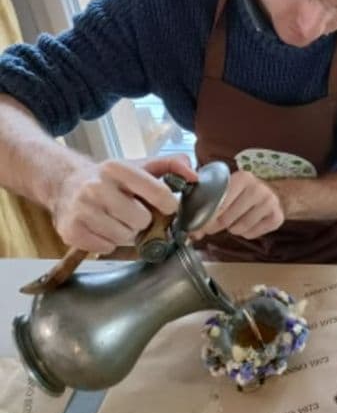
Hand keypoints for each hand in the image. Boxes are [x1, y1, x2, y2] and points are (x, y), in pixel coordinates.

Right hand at [51, 154, 196, 253]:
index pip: (159, 193)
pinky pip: (106, 248)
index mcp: (117, 168)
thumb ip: (172, 165)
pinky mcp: (71, 231)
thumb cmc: (111, 179)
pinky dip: (109, 243)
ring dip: (127, 233)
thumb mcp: (140, 166)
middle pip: (141, 220)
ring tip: (119, 221)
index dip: (169, 205)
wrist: (66, 184)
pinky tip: (103, 229)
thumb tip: (194, 177)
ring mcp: (81, 210)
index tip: (167, 208)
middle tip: (135, 214)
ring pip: (124, 236)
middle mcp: (96, 187)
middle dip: (143, 221)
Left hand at [191, 170, 283, 239]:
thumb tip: (192, 230)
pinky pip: (252, 234)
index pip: (218, 202)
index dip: (206, 217)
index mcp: (243, 178)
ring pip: (239, 228)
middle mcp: (258, 189)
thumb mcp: (229, 186)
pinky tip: (249, 223)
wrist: (275, 193)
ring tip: (236, 220)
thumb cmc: (244, 192)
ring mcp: (269, 203)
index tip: (200, 224)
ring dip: (233, 228)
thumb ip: (208, 200)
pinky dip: (246, 233)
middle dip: (217, 225)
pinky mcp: (276, 217)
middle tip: (214, 226)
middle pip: (227, 219)